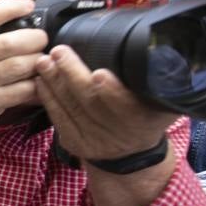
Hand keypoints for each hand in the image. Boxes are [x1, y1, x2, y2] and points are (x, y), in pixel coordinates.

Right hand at [0, 0, 47, 135]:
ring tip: (42, 60)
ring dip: (39, 61)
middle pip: (10, 43)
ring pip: (20, 65)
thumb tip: (7, 2)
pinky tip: (39, 82)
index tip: (29, 6)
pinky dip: (37, 85)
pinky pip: (23, 90)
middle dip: (35, 38)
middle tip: (42, 40)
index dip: (10, 8)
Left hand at [35, 45, 179, 161]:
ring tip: (44, 61)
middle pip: (90, 102)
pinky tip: (40, 79)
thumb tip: (166, 53)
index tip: (99, 74)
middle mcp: (116, 133)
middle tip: (60, 51)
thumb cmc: (147, 118)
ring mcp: (92, 140)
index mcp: (142, 121)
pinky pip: (57, 117)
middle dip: (72, 75)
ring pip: (70, 107)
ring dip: (54, 82)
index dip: (112, 91)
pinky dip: (47, 97)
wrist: (129, 154)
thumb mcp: (165, 105)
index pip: (126, 106)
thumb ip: (165, 85)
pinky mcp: (73, 141)